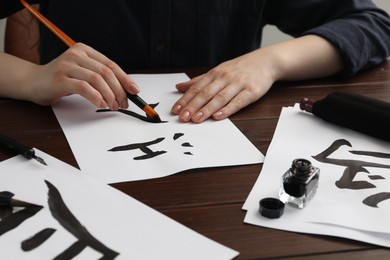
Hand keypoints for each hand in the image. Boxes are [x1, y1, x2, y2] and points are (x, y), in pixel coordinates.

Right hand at [29, 43, 138, 108]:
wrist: (33, 82)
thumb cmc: (61, 80)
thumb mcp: (83, 74)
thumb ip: (100, 77)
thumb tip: (125, 90)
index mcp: (85, 51)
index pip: (111, 64)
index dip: (125, 79)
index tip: (134, 91)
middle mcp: (77, 55)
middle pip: (106, 72)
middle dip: (119, 90)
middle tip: (123, 103)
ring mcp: (67, 65)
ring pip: (97, 79)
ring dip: (109, 96)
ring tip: (113, 106)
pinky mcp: (60, 79)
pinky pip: (84, 88)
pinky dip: (96, 97)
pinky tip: (101, 104)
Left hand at [171, 35, 343, 122]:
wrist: (266, 61)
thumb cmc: (240, 68)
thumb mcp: (218, 71)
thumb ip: (199, 80)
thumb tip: (179, 87)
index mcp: (215, 73)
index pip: (197, 88)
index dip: (186, 99)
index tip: (176, 110)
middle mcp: (225, 78)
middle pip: (206, 93)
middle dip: (193, 106)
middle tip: (183, 118)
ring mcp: (238, 84)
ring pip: (220, 98)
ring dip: (207, 109)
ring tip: (196, 119)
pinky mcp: (251, 91)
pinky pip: (237, 101)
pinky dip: (227, 109)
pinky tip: (218, 116)